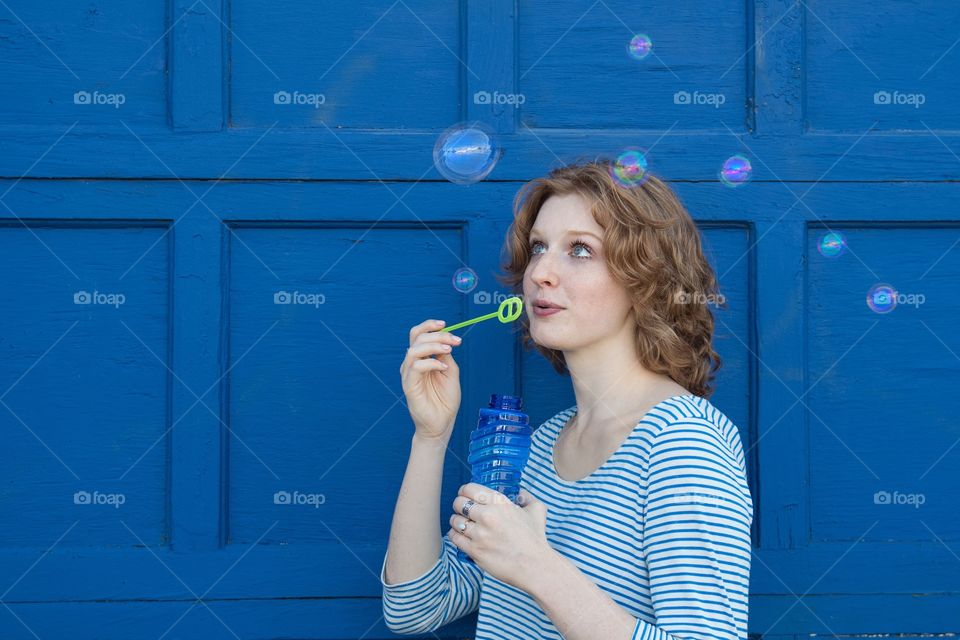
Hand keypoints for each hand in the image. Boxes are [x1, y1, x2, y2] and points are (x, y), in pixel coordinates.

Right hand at [400, 319, 462, 440]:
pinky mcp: (409, 385)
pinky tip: (443, 367)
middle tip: (455, 341)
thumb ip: (445, 355)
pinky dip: (431, 363)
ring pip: (414, 349)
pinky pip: (416, 366)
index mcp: (421, 358)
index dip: (430, 326)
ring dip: (434, 345)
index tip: (446, 325)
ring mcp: (409, 374)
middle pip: (416, 338)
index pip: (419, 335)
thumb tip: (445, 339)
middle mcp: (412, 363)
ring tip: (449, 350)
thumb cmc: (445, 399)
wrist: (442, 423)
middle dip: (437, 335)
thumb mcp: (451, 371)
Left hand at [447, 483, 553, 592]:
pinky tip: (461, 536)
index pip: (469, 489)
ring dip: (457, 522)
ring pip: (455, 521)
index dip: (464, 491)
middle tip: (463, 511)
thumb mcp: (537, 510)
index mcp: (499, 502)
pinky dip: (455, 535)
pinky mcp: (474, 550)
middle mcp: (487, 515)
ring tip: (462, 524)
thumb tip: (521, 492)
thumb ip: (527, 497)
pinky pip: (454, 537)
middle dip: (459, 506)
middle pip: (458, 503)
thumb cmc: (535, 538)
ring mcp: (479, 533)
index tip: (465, 495)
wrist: (534, 566)